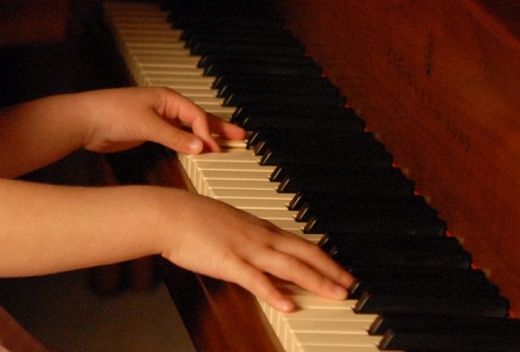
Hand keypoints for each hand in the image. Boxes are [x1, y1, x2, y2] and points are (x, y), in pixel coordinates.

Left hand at [76, 86, 244, 155]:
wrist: (85, 121)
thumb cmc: (111, 112)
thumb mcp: (146, 125)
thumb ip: (174, 137)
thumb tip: (200, 148)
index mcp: (167, 98)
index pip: (196, 116)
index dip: (206, 133)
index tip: (214, 149)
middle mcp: (166, 107)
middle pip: (198, 118)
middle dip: (219, 127)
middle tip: (241, 136)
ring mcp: (159, 119)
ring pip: (189, 129)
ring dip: (206, 137)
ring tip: (226, 144)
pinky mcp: (150, 132)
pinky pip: (177, 138)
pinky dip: (190, 144)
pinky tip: (198, 151)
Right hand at [158, 189, 353, 312]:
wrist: (168, 213)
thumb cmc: (192, 217)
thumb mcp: (228, 222)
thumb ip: (247, 235)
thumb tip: (259, 247)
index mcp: (259, 227)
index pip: (301, 243)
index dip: (324, 258)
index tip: (341, 270)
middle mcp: (259, 237)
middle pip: (304, 253)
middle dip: (331, 271)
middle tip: (351, 286)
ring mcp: (246, 249)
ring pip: (289, 266)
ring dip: (316, 281)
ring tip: (335, 295)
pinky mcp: (229, 261)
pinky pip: (256, 280)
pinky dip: (275, 294)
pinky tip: (289, 305)